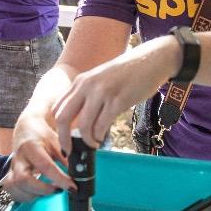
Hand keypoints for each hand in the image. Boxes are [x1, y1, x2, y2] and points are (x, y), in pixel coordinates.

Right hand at [3, 112, 73, 201]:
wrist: (25, 129)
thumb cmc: (42, 135)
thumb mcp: (57, 141)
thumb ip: (67, 157)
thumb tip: (80, 173)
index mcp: (31, 147)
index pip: (45, 166)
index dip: (60, 179)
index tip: (72, 187)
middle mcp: (19, 159)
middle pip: (23, 180)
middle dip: (43, 190)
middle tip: (58, 190)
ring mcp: (12, 169)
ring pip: (16, 188)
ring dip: (34, 195)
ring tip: (48, 190)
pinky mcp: (9, 176)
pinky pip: (12, 192)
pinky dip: (25, 197)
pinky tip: (36, 193)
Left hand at [52, 36, 178, 152]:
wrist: (152, 60)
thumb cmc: (128, 74)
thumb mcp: (101, 80)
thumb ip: (89, 97)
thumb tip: (81, 123)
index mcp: (81, 82)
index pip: (57, 108)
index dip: (58, 128)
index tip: (65, 139)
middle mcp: (87, 86)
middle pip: (63, 118)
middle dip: (64, 139)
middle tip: (70, 151)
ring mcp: (103, 92)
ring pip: (83, 125)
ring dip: (87, 140)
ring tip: (94, 144)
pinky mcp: (119, 100)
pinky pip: (102, 124)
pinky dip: (99, 136)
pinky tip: (102, 138)